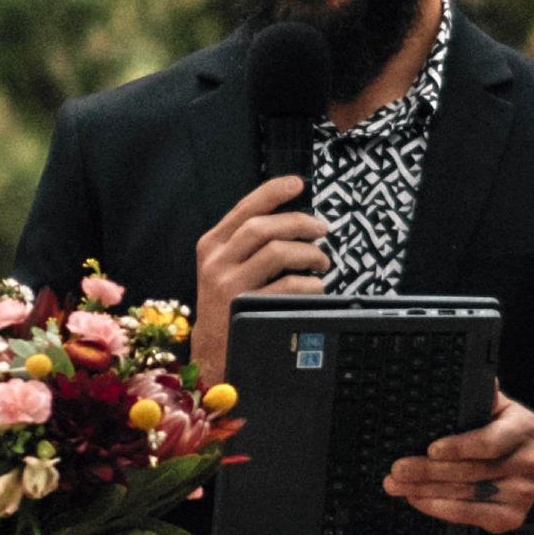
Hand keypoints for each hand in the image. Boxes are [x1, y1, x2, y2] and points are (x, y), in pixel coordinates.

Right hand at [193, 172, 329, 385]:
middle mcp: (217, 261)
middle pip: (264, 227)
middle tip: (322, 230)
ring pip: (277, 252)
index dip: (274, 191)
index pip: (245, 208)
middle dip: (300, 223)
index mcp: (212, 245)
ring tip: (322, 261)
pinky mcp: (247, 308)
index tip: (298, 184)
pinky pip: (287, 286)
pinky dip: (310, 283)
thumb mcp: (224, 268)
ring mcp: (230, 285)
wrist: (211, 351)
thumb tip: (291, 220)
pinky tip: (316, 286)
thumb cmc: (226, 305)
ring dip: (308, 253)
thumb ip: (246, 243)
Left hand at [384, 390, 533, 534]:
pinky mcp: (511, 517)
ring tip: (397, 485)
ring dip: (425, 490)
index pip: (489, 441)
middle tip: (398, 469)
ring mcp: (521, 493)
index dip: (459, 447)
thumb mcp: (500, 410)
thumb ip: (480, 398)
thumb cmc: (506, 433)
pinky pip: (469, 515)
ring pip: (465, 494)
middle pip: (470, 470)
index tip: (430, 449)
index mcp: (523, 428)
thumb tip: (457, 375)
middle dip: (427, 471)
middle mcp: (527, 462)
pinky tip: (418, 500)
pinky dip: (439, 508)